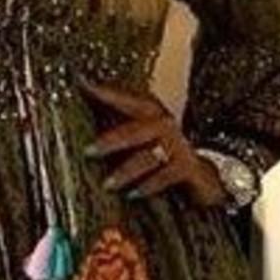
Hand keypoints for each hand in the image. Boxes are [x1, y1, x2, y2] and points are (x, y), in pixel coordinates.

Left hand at [76, 77, 228, 209]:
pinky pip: (166, 176)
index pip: (127, 100)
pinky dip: (149, 185)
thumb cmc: (159, 156)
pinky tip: (133, 194)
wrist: (201, 178)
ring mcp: (178, 146)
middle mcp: (165, 125)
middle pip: (136, 129)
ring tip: (107, 184)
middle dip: (111, 140)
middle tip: (88, 151)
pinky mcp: (187, 168)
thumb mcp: (137, 140)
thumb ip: (114, 129)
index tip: (83, 85)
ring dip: (126, 171)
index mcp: (151, 113)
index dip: (106, 94)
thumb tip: (78, 116)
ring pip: (149, 156)